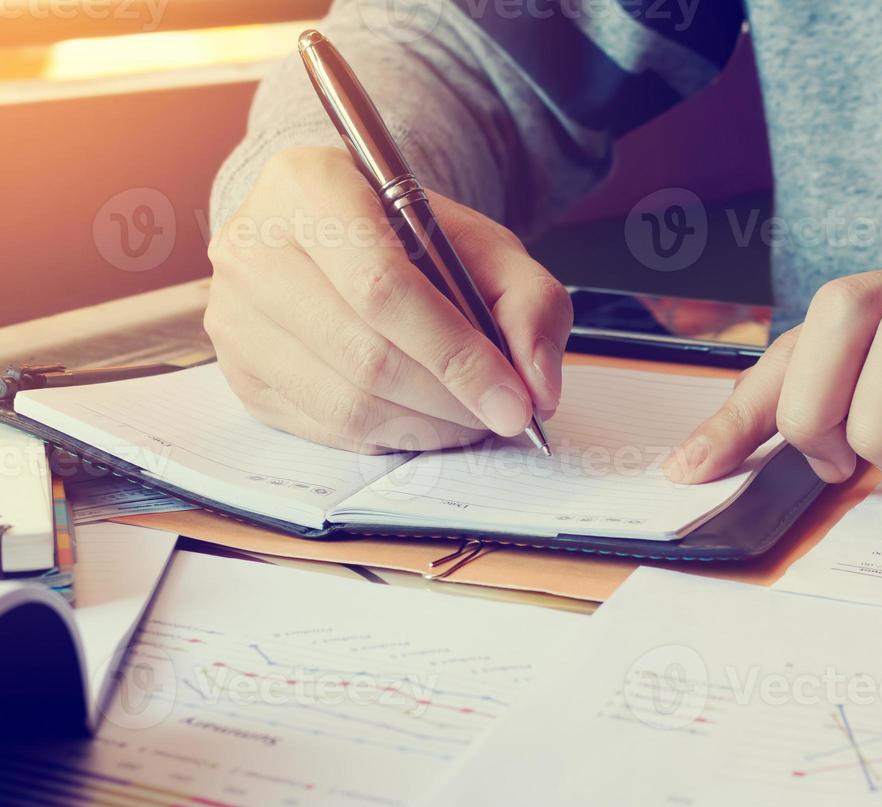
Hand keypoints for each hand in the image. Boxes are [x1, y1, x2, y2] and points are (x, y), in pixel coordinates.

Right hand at [205, 146, 571, 452]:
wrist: (341, 235)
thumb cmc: (413, 239)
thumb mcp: (487, 247)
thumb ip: (531, 304)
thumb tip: (538, 387)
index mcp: (310, 186)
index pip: (383, 288)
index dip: (457, 355)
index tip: (516, 402)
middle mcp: (253, 246)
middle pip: (366, 355)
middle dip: (452, 401)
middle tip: (504, 414)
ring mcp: (234, 314)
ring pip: (347, 403)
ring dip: (428, 426)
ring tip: (470, 415)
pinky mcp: (238, 372)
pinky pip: (328, 428)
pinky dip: (393, 436)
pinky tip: (425, 416)